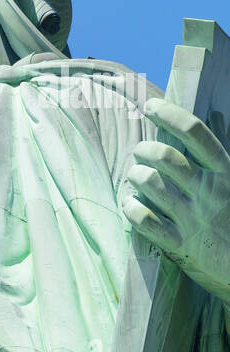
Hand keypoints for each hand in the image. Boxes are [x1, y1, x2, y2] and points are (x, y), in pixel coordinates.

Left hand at [122, 97, 229, 305]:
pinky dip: (132, 208)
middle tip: (141, 152)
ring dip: (135, 175)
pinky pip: (144, 220)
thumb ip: (221, 154)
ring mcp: (193, 219)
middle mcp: (208, 192)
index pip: (195, 132)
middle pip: (164, 156)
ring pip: (150, 183)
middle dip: (144, 149)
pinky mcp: (181, 245)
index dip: (169, 114)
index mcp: (225, 173)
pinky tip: (131, 204)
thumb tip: (216, 117)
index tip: (150, 106)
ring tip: (136, 176)